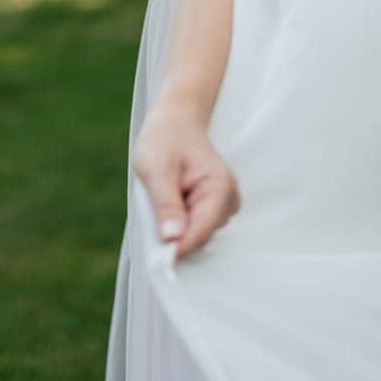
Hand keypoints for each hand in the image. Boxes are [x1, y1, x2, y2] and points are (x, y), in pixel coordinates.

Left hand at [132, 95, 241, 261]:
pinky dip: (178, 224)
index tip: (155, 259)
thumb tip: (172, 239)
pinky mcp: (212, 210)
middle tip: (152, 214)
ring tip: (160, 198)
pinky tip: (168, 203)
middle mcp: (228, 199)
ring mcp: (222, 206)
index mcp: (220, 186)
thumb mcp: (157, 168)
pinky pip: (194, 229)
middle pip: (200, 237)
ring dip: (175, 228)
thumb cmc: (165, 138)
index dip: (179, 247)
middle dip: (175, 236)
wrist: (174, 121)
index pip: (203, 230)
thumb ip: (166, 203)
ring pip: (196, 236)